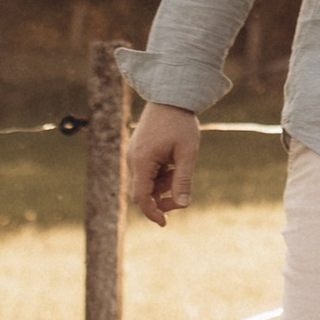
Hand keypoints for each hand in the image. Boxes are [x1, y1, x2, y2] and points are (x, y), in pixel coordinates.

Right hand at [127, 102, 201, 225]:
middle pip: (142, 192)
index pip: (141, 198)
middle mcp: (133, 160)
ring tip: (179, 167)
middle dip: (161, 198)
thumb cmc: (180, 122)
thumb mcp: (187, 152)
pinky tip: (173, 162)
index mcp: (142, 161)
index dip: (152, 212)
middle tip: (181, 195)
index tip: (164, 223)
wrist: (171, 95)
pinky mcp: (139, 150)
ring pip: (145, 182)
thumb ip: (183, 179)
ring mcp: (134, 154)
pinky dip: (160, 174)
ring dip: (163, 184)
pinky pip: (147, 171)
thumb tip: (183, 205)